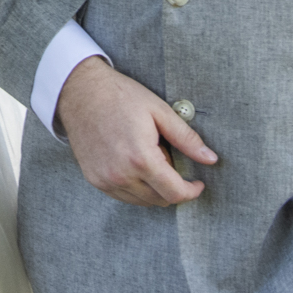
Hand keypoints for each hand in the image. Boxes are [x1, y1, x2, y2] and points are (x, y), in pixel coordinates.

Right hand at [56, 57, 216, 207]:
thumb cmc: (121, 96)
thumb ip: (187, 139)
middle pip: (160, 200)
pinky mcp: (94, 180)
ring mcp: (105, 180)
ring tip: (149, 157)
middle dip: (172, 186)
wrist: (80, 91)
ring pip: (142, 201)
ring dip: (153, 188)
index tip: (197, 183)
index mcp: (141, 158)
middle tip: (168, 158)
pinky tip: (134, 163)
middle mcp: (121, 175)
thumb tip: (211, 159)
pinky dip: (135, 187)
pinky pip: (123, 196)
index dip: (191, 192)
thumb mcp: (159, 111)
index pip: (175, 193)